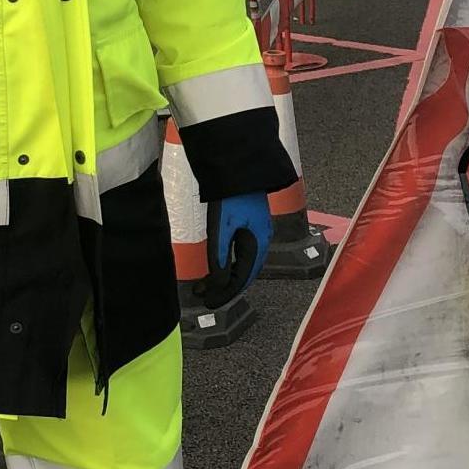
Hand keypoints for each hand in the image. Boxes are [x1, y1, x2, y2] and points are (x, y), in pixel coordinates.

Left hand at [193, 193, 271, 308]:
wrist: (237, 167)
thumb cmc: (230, 195)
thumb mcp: (221, 227)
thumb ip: (219, 256)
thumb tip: (219, 283)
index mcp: (258, 242)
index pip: (243, 277)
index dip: (225, 292)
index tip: (210, 302)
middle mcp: (262, 239)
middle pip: (245, 273)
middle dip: (225, 287)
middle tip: (206, 297)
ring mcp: (257, 231)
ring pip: (243, 263)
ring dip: (226, 275)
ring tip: (207, 284)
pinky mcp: (250, 223)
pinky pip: (242, 252)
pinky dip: (230, 263)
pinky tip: (219, 265)